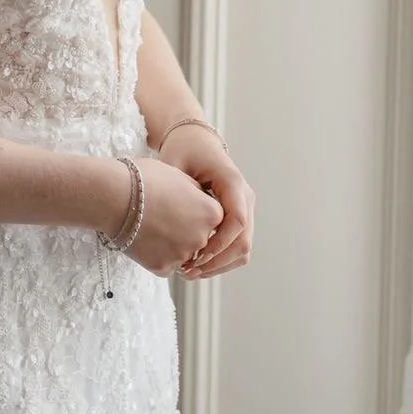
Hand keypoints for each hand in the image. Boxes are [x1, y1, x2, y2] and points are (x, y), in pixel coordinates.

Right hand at [121, 156, 223, 275]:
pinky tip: (142, 238)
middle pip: (199, 238)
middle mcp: (202, 237)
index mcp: (211, 213)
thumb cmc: (144, 180)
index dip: (194, 210)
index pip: (213, 218)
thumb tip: (201, 202)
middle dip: (185, 230)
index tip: (179, 205)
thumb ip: (197, 193)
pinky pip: (164, 264)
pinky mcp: (162, 267)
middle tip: (163, 217)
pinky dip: (155, 255)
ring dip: (171, 244)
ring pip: (182, 253)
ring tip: (150, 226)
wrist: (113, 195)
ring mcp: (182, 255)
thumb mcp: (179, 176)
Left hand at [159, 126, 253, 278]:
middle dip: (217, 261)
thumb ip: (174, 191)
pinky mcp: (239, 218)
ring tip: (190, 272)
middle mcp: (245, 197)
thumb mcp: (174, 165)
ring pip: (243, 249)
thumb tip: (167, 225)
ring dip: (219, 265)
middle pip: (244, 241)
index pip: (237, 221)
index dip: (219, 244)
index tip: (195, 257)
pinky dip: (220, 260)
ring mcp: (245, 208)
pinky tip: (196, 264)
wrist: (195, 141)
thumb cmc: (182, 150)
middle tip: (188, 272)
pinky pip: (237, 246)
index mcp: (233, 182)